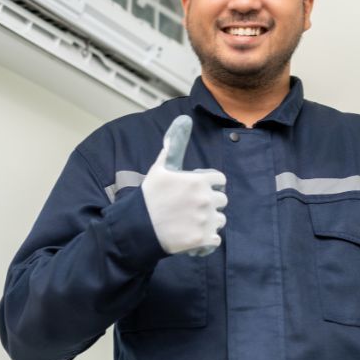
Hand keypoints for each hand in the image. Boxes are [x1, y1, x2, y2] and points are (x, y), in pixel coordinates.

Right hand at [141, 115, 226, 256]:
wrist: (137, 228)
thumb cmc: (149, 196)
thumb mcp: (161, 167)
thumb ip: (174, 145)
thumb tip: (183, 119)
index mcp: (199, 180)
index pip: (220, 180)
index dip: (210, 184)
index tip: (196, 191)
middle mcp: (206, 199)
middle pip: (222, 200)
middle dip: (210, 203)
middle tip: (191, 208)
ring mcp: (205, 220)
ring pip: (220, 220)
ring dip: (209, 222)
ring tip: (191, 223)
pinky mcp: (203, 240)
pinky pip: (216, 240)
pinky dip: (207, 240)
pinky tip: (193, 236)